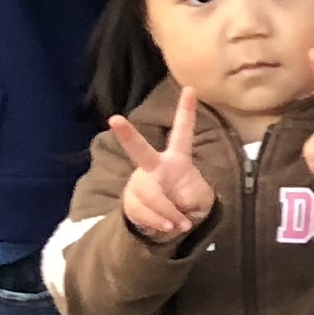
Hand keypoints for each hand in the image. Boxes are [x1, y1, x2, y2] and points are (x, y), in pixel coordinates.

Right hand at [109, 85, 212, 241]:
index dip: (186, 111)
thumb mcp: (199, 198)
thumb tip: (172, 207)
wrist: (172, 223)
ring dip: (166, 212)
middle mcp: (154, 166)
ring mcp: (139, 182)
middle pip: (140, 151)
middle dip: (127, 135)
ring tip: (179, 222)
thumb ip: (190, 198)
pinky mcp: (130, 200)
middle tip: (114, 120)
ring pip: (148, 194)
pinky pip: (142, 212)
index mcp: (177, 159)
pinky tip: (168, 226)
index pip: (182, 133)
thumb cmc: (188, 200)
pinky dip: (158, 222)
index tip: (191, 88)